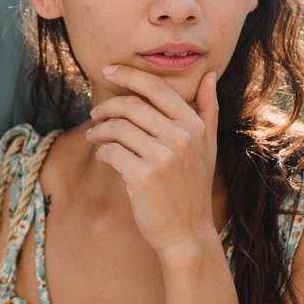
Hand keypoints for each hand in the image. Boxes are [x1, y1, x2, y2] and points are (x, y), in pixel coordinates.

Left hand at [86, 66, 219, 255]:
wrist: (187, 232)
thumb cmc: (193, 187)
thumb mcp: (208, 146)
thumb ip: (208, 108)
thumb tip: (209, 74)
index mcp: (195, 125)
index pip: (156, 87)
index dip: (128, 75)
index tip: (108, 71)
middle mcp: (182, 137)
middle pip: (131, 105)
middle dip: (106, 106)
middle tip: (95, 113)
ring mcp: (163, 157)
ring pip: (118, 127)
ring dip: (99, 130)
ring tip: (94, 136)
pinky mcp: (144, 176)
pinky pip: (111, 151)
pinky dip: (102, 152)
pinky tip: (103, 156)